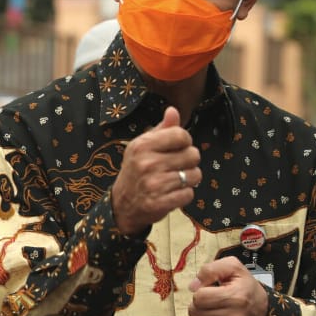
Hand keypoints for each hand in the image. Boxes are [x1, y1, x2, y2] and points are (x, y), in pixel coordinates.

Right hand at [110, 107, 200, 235]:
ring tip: (175, 180)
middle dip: (188, 162)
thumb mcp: (143, 147)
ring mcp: (153, 184)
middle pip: (192, 155)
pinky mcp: (159, 203)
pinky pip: (189, 194)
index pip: (181, 135)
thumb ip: (161, 129)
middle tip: (175, 167)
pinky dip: (184, 195)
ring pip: (194, 175)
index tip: (177, 148)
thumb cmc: (136, 171)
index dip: (185, 141)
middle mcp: (147, 163)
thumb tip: (173, 111)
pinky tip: (172, 193)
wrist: (121, 204)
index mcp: (142, 145)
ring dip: (189, 179)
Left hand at [187, 257, 269, 315]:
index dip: (201, 292)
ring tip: (213, 312)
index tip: (211, 291)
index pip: (199, 297)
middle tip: (210, 302)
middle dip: (198, 305)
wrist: (264, 312)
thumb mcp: (233, 268)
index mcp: (236, 297)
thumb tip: (193, 287)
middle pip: (195, 312)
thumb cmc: (245, 288)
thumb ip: (210, 270)